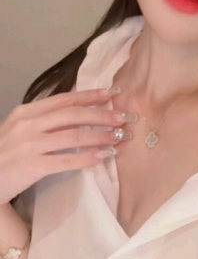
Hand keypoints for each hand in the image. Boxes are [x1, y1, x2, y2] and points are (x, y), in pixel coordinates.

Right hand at [0, 87, 135, 205]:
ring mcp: (29, 144)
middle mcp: (28, 124)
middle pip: (73, 115)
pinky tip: (103, 156)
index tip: (114, 93)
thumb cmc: (4, 155)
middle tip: (125, 118)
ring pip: (73, 136)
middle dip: (102, 115)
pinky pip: (66, 160)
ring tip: (119, 138)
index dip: (91, 96)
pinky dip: (87, 158)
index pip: (65, 99)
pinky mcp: (32, 165)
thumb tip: (79, 113)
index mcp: (26, 112)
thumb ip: (44, 120)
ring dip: (100, 136)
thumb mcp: (19, 129)